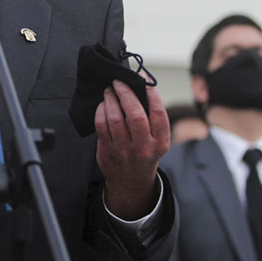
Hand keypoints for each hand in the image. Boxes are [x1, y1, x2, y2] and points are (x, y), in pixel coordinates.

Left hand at [94, 79, 169, 219]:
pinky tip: (103, 105)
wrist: (131, 182)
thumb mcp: (157, 140)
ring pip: (114, 118)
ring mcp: (124, 150)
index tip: (142, 78)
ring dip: (110, 99)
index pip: (158, 113)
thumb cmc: (145, 152)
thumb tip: (139, 86)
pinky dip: (101, 110)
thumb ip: (152, 118)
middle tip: (119, 81)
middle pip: (135, 114)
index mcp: (160, 142)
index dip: (150, 93)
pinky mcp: (107, 151)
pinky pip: (101, 125)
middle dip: (125, 93)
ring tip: (110, 91)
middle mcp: (143, 147)